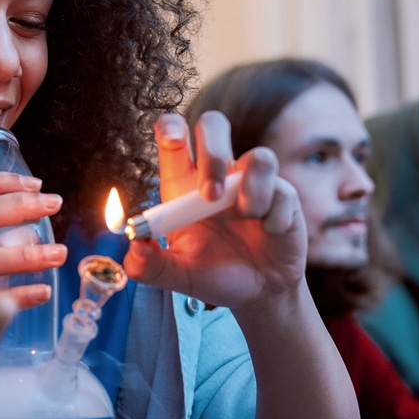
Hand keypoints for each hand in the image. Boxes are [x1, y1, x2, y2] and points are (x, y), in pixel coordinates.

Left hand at [123, 112, 306, 310]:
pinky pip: (283, 192)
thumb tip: (135, 246)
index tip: (173, 140)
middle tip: (209, 195)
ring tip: (247, 218)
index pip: (173, 135)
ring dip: (251, 190)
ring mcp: (252, 182)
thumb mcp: (176, 275)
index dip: (171, 127)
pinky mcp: (283, 196)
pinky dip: (274, 218)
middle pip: (214, 124)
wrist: (256, 294)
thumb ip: (149, 265)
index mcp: (184, 183)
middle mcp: (218, 174)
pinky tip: (269, 233)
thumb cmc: (212, 273)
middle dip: (213, 152)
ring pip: (260, 157)